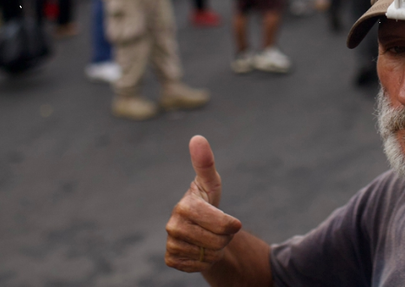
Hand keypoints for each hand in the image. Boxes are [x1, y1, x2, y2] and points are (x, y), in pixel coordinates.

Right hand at [166, 136, 242, 272]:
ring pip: (209, 255)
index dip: (231, 226)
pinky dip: (205, 261)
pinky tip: (200, 249)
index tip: (234, 223)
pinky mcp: (171, 259)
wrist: (199, 227)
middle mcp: (173, 225)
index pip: (220, 225)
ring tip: (210, 238)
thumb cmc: (207, 200)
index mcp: (185, 206)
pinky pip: (198, 266)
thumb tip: (197, 138)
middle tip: (218, 230)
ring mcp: (171, 243)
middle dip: (225, 238)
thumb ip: (206, 163)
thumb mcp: (212, 183)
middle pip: (217, 242)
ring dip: (216, 250)